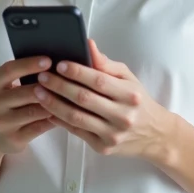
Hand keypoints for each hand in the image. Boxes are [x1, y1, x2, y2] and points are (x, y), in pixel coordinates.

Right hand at [0, 56, 58, 155]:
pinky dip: (53, 119)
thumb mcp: (3, 88)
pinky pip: (39, 127)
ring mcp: (2, 123)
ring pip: (34, 111)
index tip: (49, 60)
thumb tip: (50, 63)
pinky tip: (64, 113)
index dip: (29, 64)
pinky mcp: (13, 138)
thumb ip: (19, 75)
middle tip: (66, 80)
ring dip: (53, 103)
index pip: (9, 70)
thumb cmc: (4, 104)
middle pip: (25, 92)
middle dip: (47, 86)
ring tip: (69, 95)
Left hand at [32, 40, 175, 162]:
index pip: (99, 81)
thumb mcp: (128, 79)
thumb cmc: (138, 101)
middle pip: (84, 99)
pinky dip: (60, 120)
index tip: (59, 64)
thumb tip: (88, 44)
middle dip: (59, 86)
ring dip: (53, 104)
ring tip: (38, 92)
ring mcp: (112, 134)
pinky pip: (77, 131)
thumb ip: (106, 64)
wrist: (155, 134)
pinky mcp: (103, 147)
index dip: (77, 72)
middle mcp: (122, 116)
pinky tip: (48, 110)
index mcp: (130, 95)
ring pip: (76, 117)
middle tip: (42, 77)